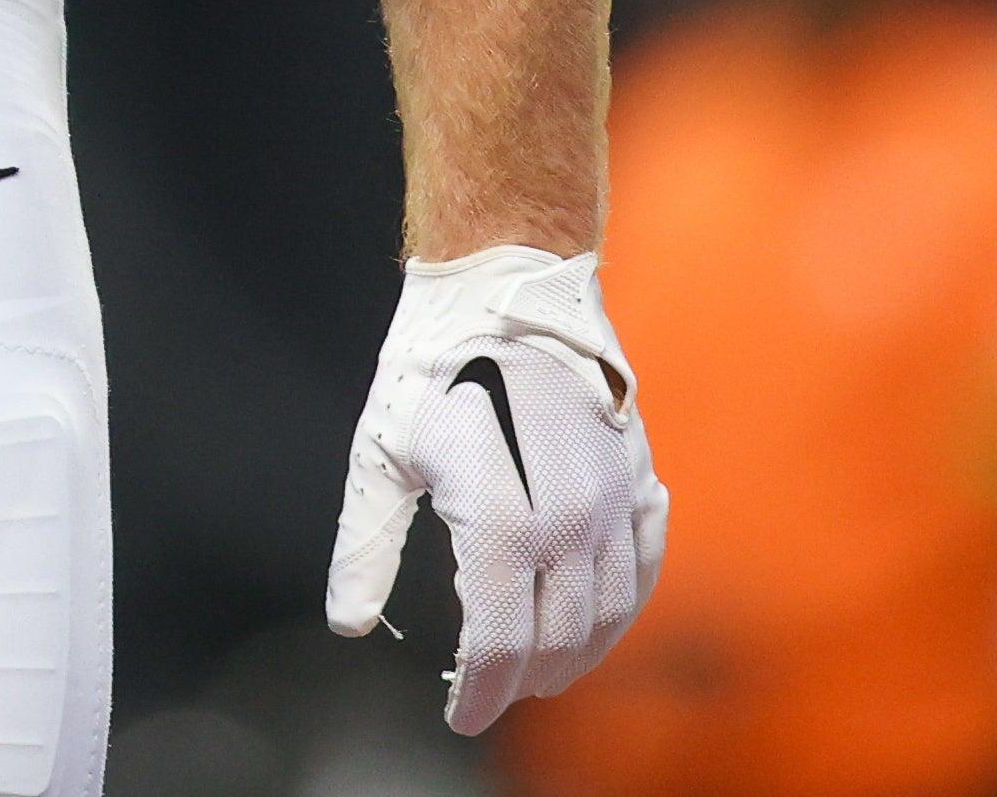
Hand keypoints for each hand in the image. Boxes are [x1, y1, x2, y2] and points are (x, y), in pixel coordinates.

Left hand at [325, 245, 665, 731]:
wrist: (509, 282)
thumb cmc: (436, 362)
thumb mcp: (380, 454)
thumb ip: (366, 546)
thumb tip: (350, 620)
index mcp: (502, 520)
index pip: (499, 645)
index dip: (480, 694)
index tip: (461, 715)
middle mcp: (570, 520)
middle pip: (558, 640)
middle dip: (523, 681)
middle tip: (494, 694)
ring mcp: (614, 499)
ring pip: (610, 613)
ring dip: (578, 654)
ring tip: (543, 671)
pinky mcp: (639, 475)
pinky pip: (646, 564)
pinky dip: (625, 606)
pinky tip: (601, 618)